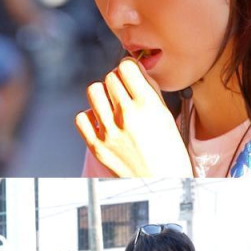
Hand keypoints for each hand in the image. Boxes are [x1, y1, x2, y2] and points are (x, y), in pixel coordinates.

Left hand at [76, 60, 192, 180]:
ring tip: (111, 107)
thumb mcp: (165, 115)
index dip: (128, 69)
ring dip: (102, 96)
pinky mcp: (97, 146)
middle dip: (116, 83)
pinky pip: (81, 116)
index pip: (126, 66)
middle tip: (123, 95)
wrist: (162, 183)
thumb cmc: (168, 151)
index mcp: (148, 105)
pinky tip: (102, 122)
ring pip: (93, 91)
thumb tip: (134, 68)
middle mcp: (127, 116)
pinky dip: (90, 117)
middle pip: (109, 77)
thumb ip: (149, 89)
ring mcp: (110, 132)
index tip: (130, 76)